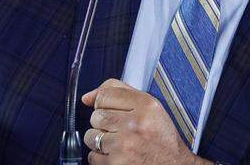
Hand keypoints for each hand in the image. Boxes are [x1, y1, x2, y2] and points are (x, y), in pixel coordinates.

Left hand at [81, 78, 206, 164]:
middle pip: (96, 116)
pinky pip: (93, 156)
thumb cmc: (162, 140)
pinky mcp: (116, 164)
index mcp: (146, 105)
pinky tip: (118, 156)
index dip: (106, 104)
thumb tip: (87, 97)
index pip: (104, 94)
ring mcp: (124, 145)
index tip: (114, 112)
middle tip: (121, 131)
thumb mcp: (150, 108)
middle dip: (105, 124)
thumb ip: (119, 92)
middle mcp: (135, 124)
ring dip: (101, 142)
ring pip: (91, 136)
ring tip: (119, 145)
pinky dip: (102, 158)